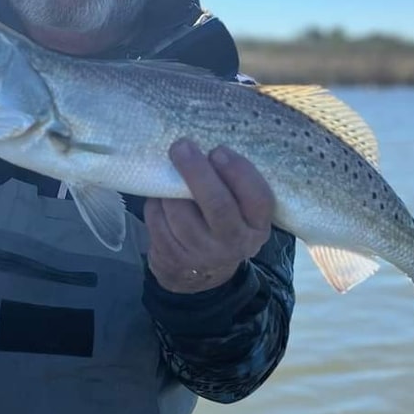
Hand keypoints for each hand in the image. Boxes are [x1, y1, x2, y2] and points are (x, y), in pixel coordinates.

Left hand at [144, 139, 273, 292]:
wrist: (203, 270)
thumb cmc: (223, 221)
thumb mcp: (240, 208)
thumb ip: (232, 183)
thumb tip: (205, 143)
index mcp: (257, 225)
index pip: (258, 198)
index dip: (238, 171)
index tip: (218, 150)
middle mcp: (235, 243)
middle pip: (217, 205)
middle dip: (197, 172)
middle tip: (182, 146)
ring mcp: (203, 254)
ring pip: (180, 213)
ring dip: (170, 188)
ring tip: (170, 172)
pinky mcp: (173, 257)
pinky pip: (158, 221)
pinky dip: (155, 203)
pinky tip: (160, 197)